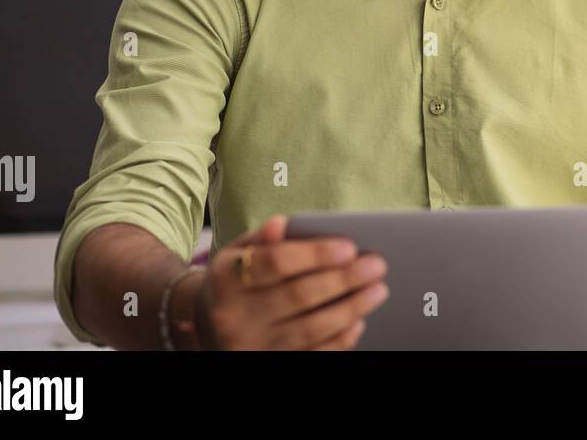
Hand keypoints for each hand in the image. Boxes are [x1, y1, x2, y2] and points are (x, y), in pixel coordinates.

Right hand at [192, 214, 389, 349]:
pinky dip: (338, 340)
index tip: (350, 247)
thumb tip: (283, 223)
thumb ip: (262, 237)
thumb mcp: (238, 251)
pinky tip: (358, 322)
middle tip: (377, 266)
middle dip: (344, 280)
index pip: (275, 262)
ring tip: (378, 290)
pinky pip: (309, 355)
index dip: (315, 255)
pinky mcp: (267, 363)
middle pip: (298, 296)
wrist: (208, 325)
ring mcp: (251, 345)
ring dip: (350, 309)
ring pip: (309, 329)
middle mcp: (235, 315)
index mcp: (228, 277)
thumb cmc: (237, 278)